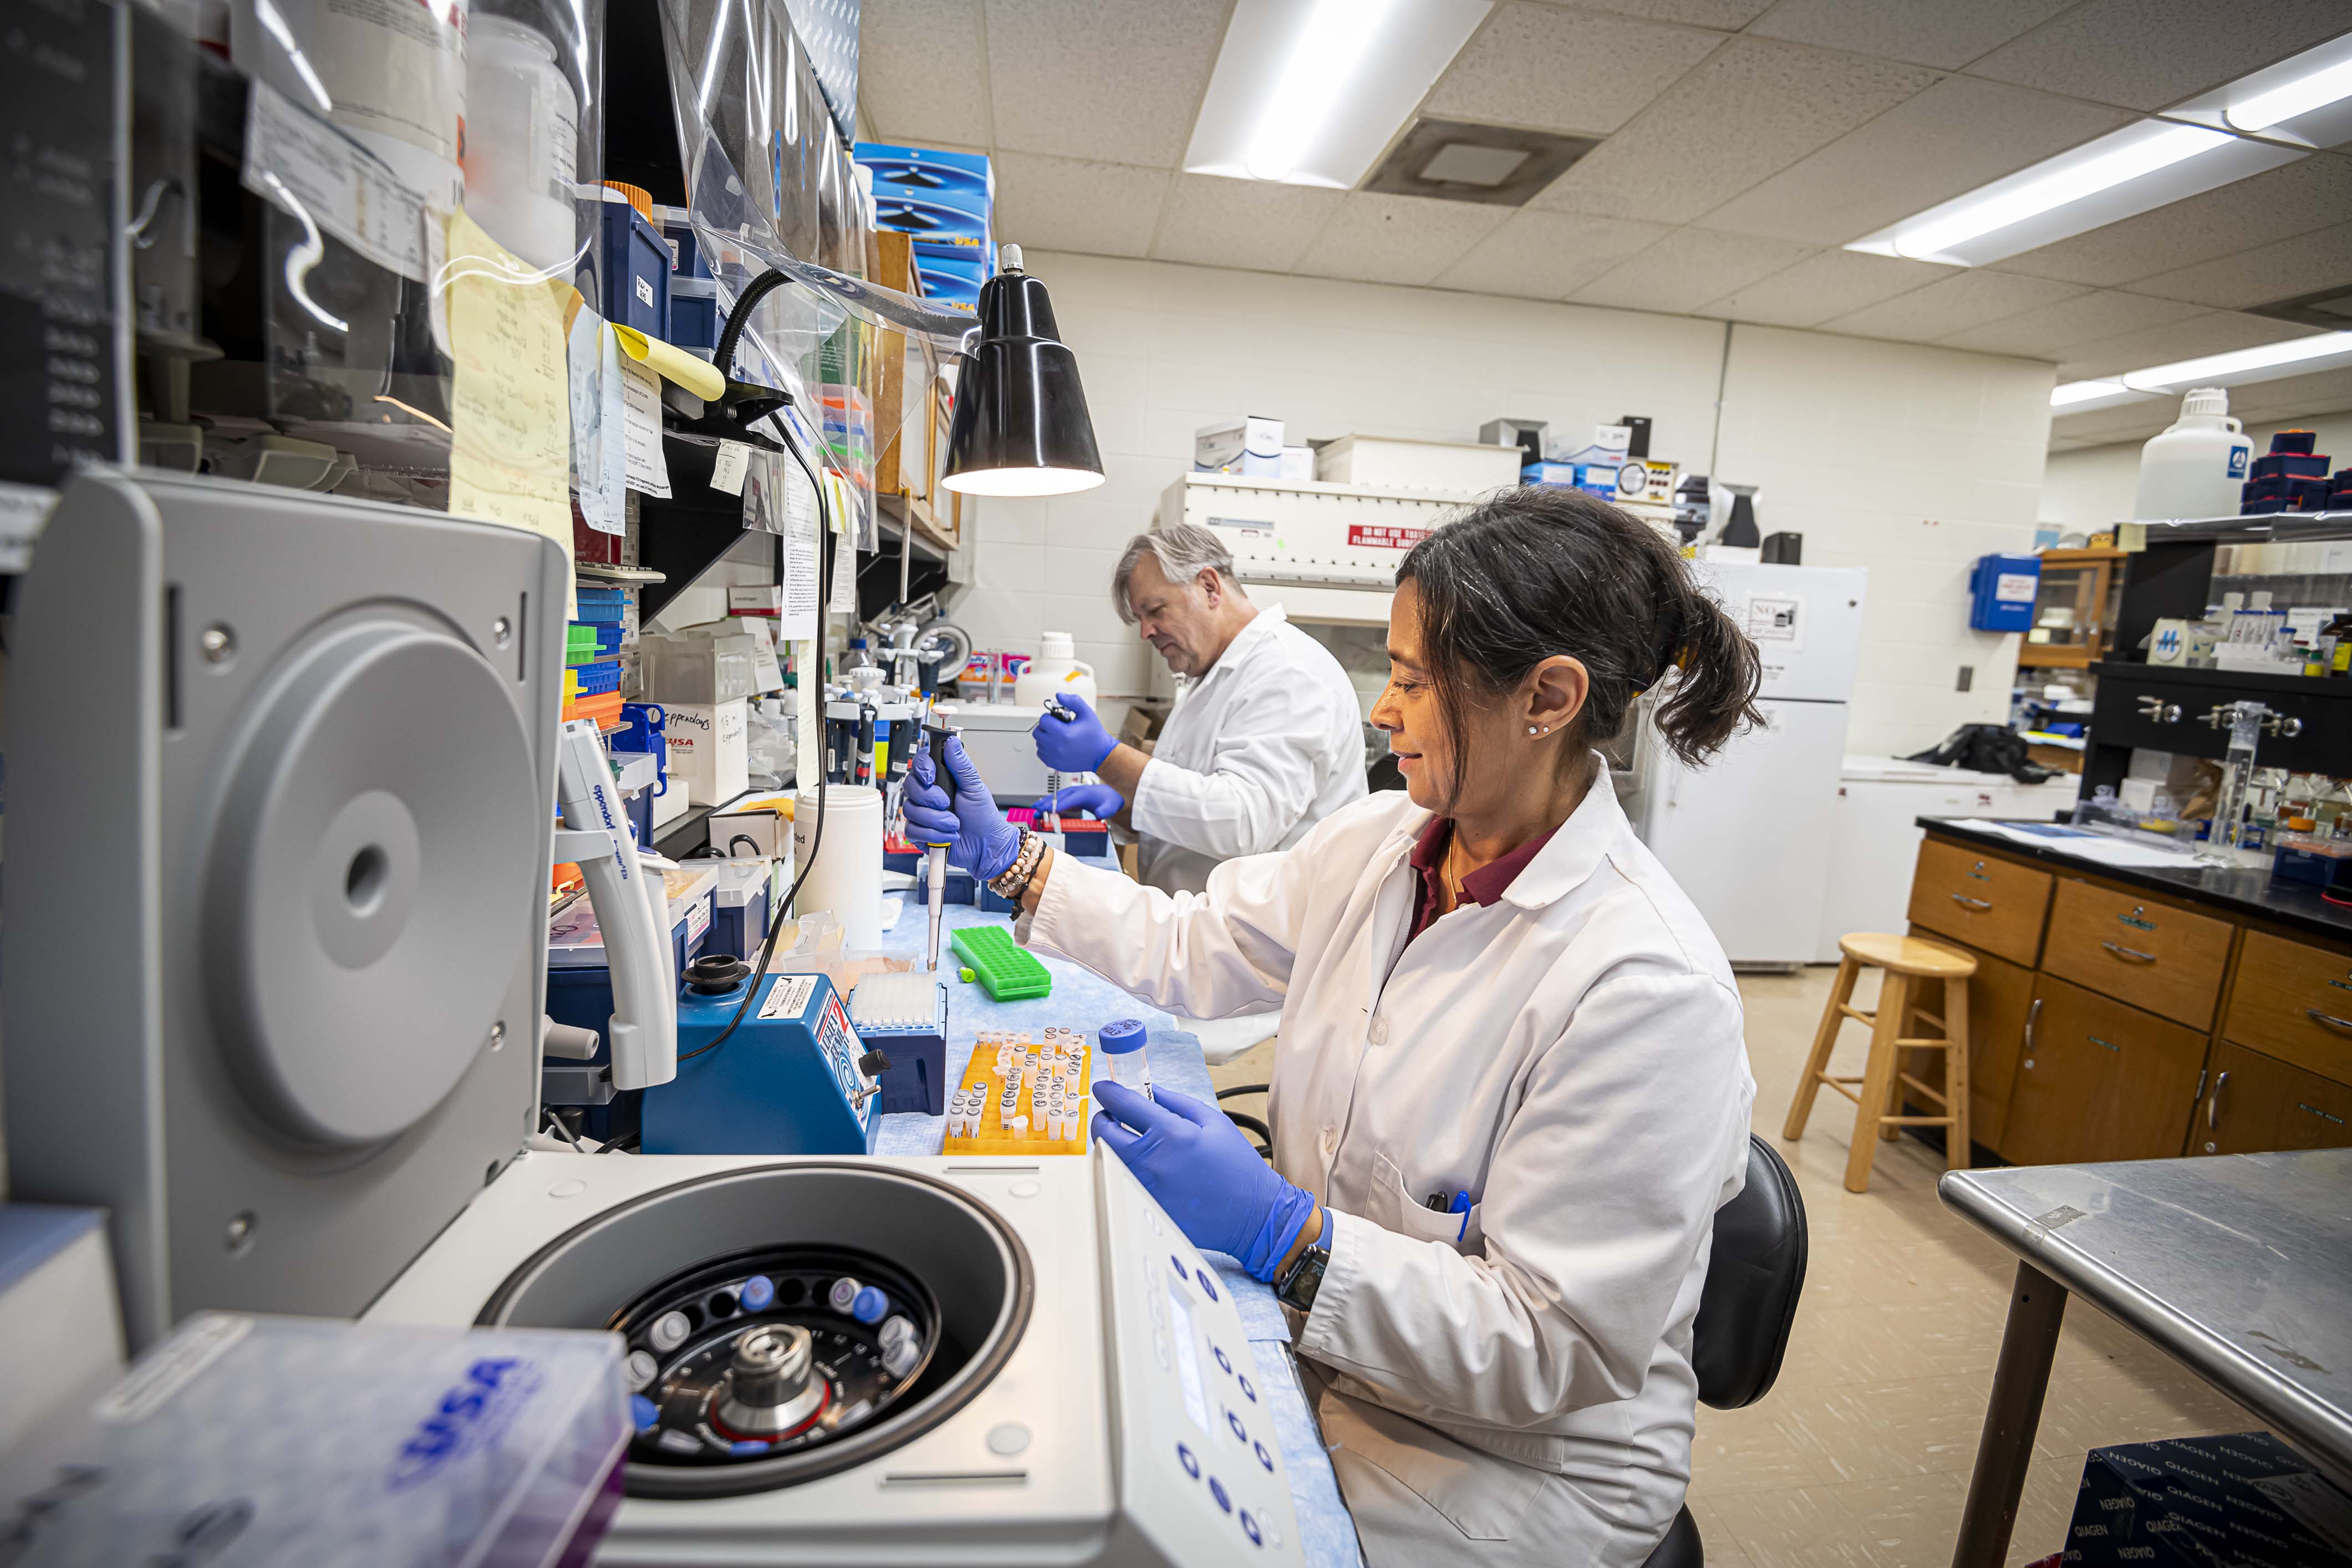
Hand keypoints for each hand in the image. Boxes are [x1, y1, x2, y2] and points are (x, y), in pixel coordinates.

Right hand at [905, 735, 1022, 880]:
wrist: (987, 846)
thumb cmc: (983, 816)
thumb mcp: (975, 787)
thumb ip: (961, 765)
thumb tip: (952, 742)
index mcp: (941, 779)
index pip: (919, 764)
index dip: (922, 769)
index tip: (931, 777)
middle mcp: (928, 795)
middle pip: (910, 787)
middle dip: (930, 798)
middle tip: (947, 803)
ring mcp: (923, 814)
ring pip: (910, 810)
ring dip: (936, 820)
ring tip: (954, 824)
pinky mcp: (920, 834)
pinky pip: (913, 831)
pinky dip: (934, 835)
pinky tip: (948, 835)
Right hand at [1031, 783, 1123, 819]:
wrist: (1112, 795)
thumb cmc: (1110, 800)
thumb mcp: (1110, 807)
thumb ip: (1105, 811)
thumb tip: (1099, 814)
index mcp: (1084, 794)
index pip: (1068, 799)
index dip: (1058, 805)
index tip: (1049, 810)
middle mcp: (1076, 792)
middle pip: (1059, 797)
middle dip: (1047, 804)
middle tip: (1037, 811)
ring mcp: (1073, 793)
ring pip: (1056, 797)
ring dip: (1045, 803)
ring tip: (1035, 809)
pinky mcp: (1071, 797)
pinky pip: (1058, 799)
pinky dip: (1049, 802)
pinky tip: (1042, 807)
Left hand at [1032, 693, 1116, 772]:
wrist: (1101, 755)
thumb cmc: (1095, 736)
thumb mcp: (1086, 713)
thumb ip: (1072, 701)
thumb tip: (1058, 696)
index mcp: (1063, 734)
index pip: (1043, 720)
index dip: (1050, 716)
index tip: (1057, 718)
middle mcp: (1056, 747)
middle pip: (1038, 732)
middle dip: (1046, 726)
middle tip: (1057, 726)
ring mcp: (1054, 757)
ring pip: (1038, 743)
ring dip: (1045, 737)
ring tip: (1058, 735)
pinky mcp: (1054, 764)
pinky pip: (1041, 753)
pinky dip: (1046, 748)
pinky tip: (1057, 744)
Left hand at [1091, 1080, 1315, 1281]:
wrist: (1253, 1213)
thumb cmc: (1237, 1166)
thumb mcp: (1213, 1121)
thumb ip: (1176, 1102)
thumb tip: (1150, 1090)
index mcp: (1171, 1134)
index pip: (1123, 1105)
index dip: (1108, 1092)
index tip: (1104, 1088)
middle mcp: (1152, 1161)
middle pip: (1103, 1133)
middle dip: (1102, 1118)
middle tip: (1110, 1115)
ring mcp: (1145, 1188)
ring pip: (1108, 1159)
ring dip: (1111, 1144)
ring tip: (1127, 1139)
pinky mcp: (1145, 1208)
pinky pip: (1121, 1182)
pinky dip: (1123, 1169)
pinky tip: (1141, 1167)